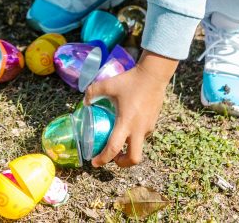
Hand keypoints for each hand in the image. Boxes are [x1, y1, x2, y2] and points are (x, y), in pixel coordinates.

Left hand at [84, 51, 177, 167]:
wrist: (154, 75)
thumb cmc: (130, 81)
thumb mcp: (108, 85)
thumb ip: (92, 92)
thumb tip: (85, 102)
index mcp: (126, 123)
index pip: (114, 148)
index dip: (103, 159)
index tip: (95, 163)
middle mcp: (139, 129)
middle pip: (134, 158)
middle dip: (122, 163)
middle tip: (112, 159)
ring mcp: (148, 128)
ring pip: (139, 147)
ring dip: (128, 149)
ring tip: (118, 140)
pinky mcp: (153, 123)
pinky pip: (143, 136)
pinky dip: (134, 138)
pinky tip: (127, 126)